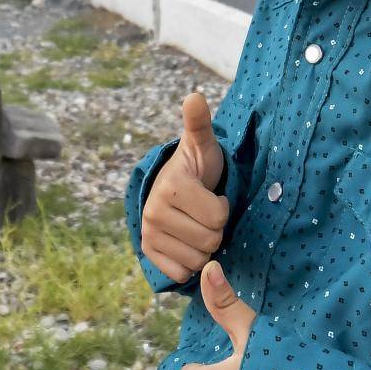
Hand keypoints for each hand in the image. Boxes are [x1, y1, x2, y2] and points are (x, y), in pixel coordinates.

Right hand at [139, 93, 227, 283]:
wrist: (171, 187)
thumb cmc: (195, 168)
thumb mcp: (202, 145)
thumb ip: (199, 124)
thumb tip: (194, 97)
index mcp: (171, 187)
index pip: (217, 216)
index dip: (222, 207)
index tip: (213, 195)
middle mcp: (153, 212)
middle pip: (209, 241)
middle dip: (215, 228)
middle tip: (204, 212)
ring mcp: (148, 234)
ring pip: (197, 260)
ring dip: (204, 246)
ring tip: (196, 225)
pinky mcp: (148, 252)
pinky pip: (180, 273)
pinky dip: (189, 263)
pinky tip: (187, 243)